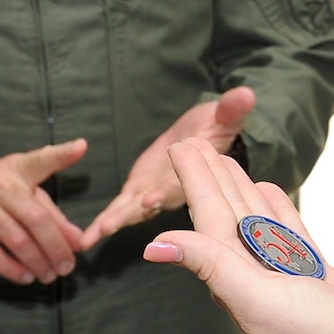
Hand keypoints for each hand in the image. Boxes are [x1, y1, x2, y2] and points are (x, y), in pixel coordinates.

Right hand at [0, 139, 88, 284]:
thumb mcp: (18, 190)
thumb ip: (51, 212)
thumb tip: (78, 241)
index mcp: (15, 168)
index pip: (40, 160)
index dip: (61, 154)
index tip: (80, 147)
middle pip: (35, 218)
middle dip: (56, 246)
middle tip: (68, 265)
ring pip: (16, 240)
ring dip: (38, 262)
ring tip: (50, 275)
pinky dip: (12, 270)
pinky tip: (26, 276)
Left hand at [77, 87, 256, 249]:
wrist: (201, 139)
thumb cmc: (216, 128)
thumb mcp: (223, 117)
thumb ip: (231, 110)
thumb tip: (246, 94)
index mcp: (192, 174)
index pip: (181, 183)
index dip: (167, 191)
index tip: (151, 199)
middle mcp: (172, 190)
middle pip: (151, 204)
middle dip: (129, 214)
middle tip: (109, 225)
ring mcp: (153, 194)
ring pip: (132, 211)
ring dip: (112, 222)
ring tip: (92, 235)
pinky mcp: (138, 193)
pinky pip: (120, 210)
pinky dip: (104, 223)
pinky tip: (86, 239)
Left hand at [143, 140, 333, 333]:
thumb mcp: (255, 298)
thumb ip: (209, 265)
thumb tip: (152, 245)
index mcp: (234, 273)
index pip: (208, 216)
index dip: (195, 180)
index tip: (182, 146)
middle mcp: (253, 270)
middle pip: (227, 211)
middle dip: (210, 177)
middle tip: (196, 140)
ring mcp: (283, 270)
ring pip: (255, 217)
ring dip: (239, 188)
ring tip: (227, 159)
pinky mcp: (312, 271)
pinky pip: (288, 231)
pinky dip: (276, 209)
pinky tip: (269, 191)